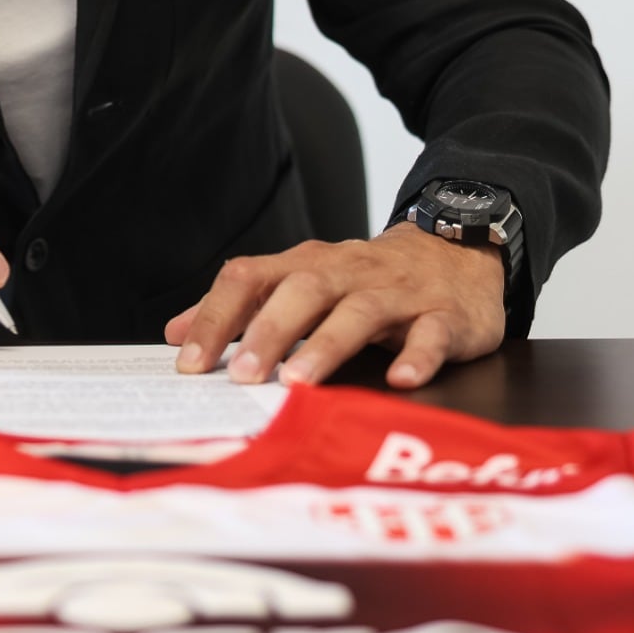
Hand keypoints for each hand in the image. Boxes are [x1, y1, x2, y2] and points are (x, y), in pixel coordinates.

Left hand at [165, 224, 505, 388]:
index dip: (216, 316)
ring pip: (360, 312)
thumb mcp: (303, 281)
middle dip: (269, 331)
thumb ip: (243, 307)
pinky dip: (416, 356)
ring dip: (327, 345)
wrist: (457, 250)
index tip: (188, 362)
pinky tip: (401, 380)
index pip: (250, 277)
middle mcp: (350, 273)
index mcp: (308, 265)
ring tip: (301, 382)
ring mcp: (399, 293)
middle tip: (242, 375)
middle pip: (304, 290)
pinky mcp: (444, 317)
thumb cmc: (368, 278)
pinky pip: (431, 334)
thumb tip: (175, 333)